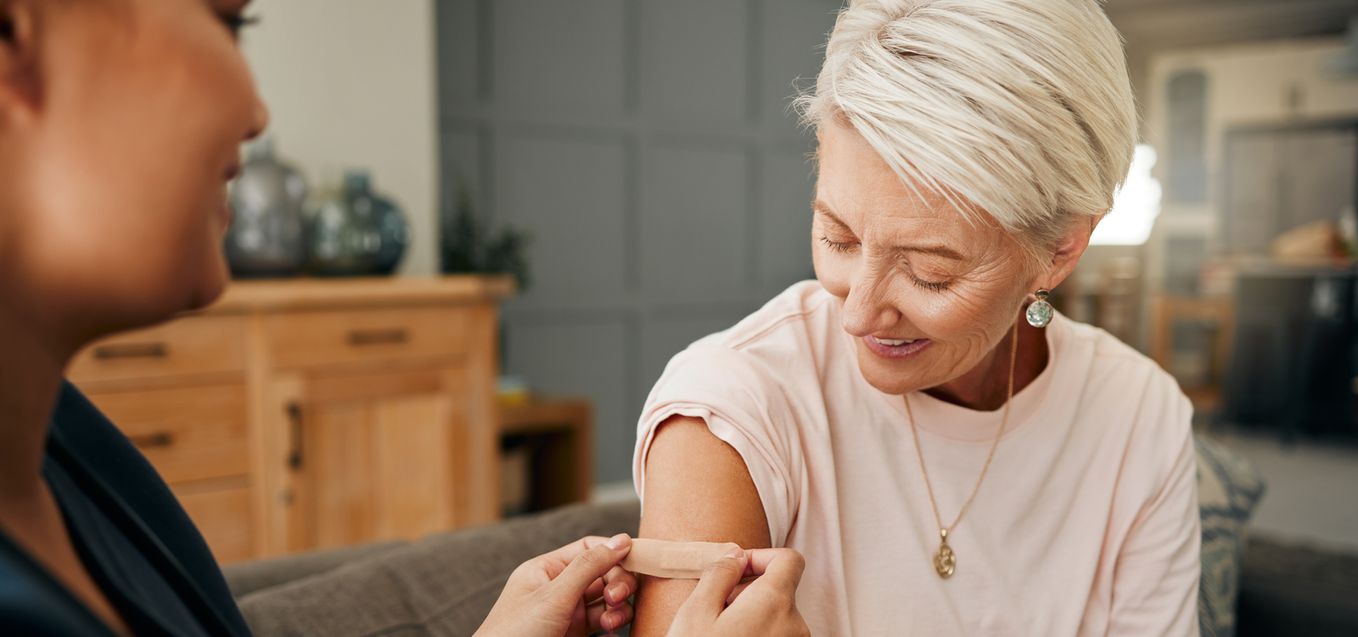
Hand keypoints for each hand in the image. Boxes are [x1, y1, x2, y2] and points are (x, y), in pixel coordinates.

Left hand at [476, 533, 638, 636]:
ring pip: (606, 600)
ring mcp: (567, 612)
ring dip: (618, 608)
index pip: (589, 548)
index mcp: (546, 569)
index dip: (614, 553)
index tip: (637, 561)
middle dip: (618, 583)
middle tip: (617, 598)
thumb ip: (589, 567)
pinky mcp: (574, 633)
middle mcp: (558, 587)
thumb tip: (621, 540)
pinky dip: (613, 624)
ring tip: (612, 622)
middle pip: (603, 573)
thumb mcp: (554, 596)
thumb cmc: (514, 633)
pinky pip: (603, 621)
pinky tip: (613, 631)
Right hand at [666, 547, 808, 636]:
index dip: (761, 556)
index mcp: (775, 603)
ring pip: (776, 615)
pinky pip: (776, 633)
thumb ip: (719, 574)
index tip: (735, 570)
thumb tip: (735, 556)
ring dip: (751, 614)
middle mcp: (795, 625)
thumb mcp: (696, 612)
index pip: (790, 558)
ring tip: (720, 629)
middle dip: (748, 590)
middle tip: (715, 608)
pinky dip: (756, 631)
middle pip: (780, 588)